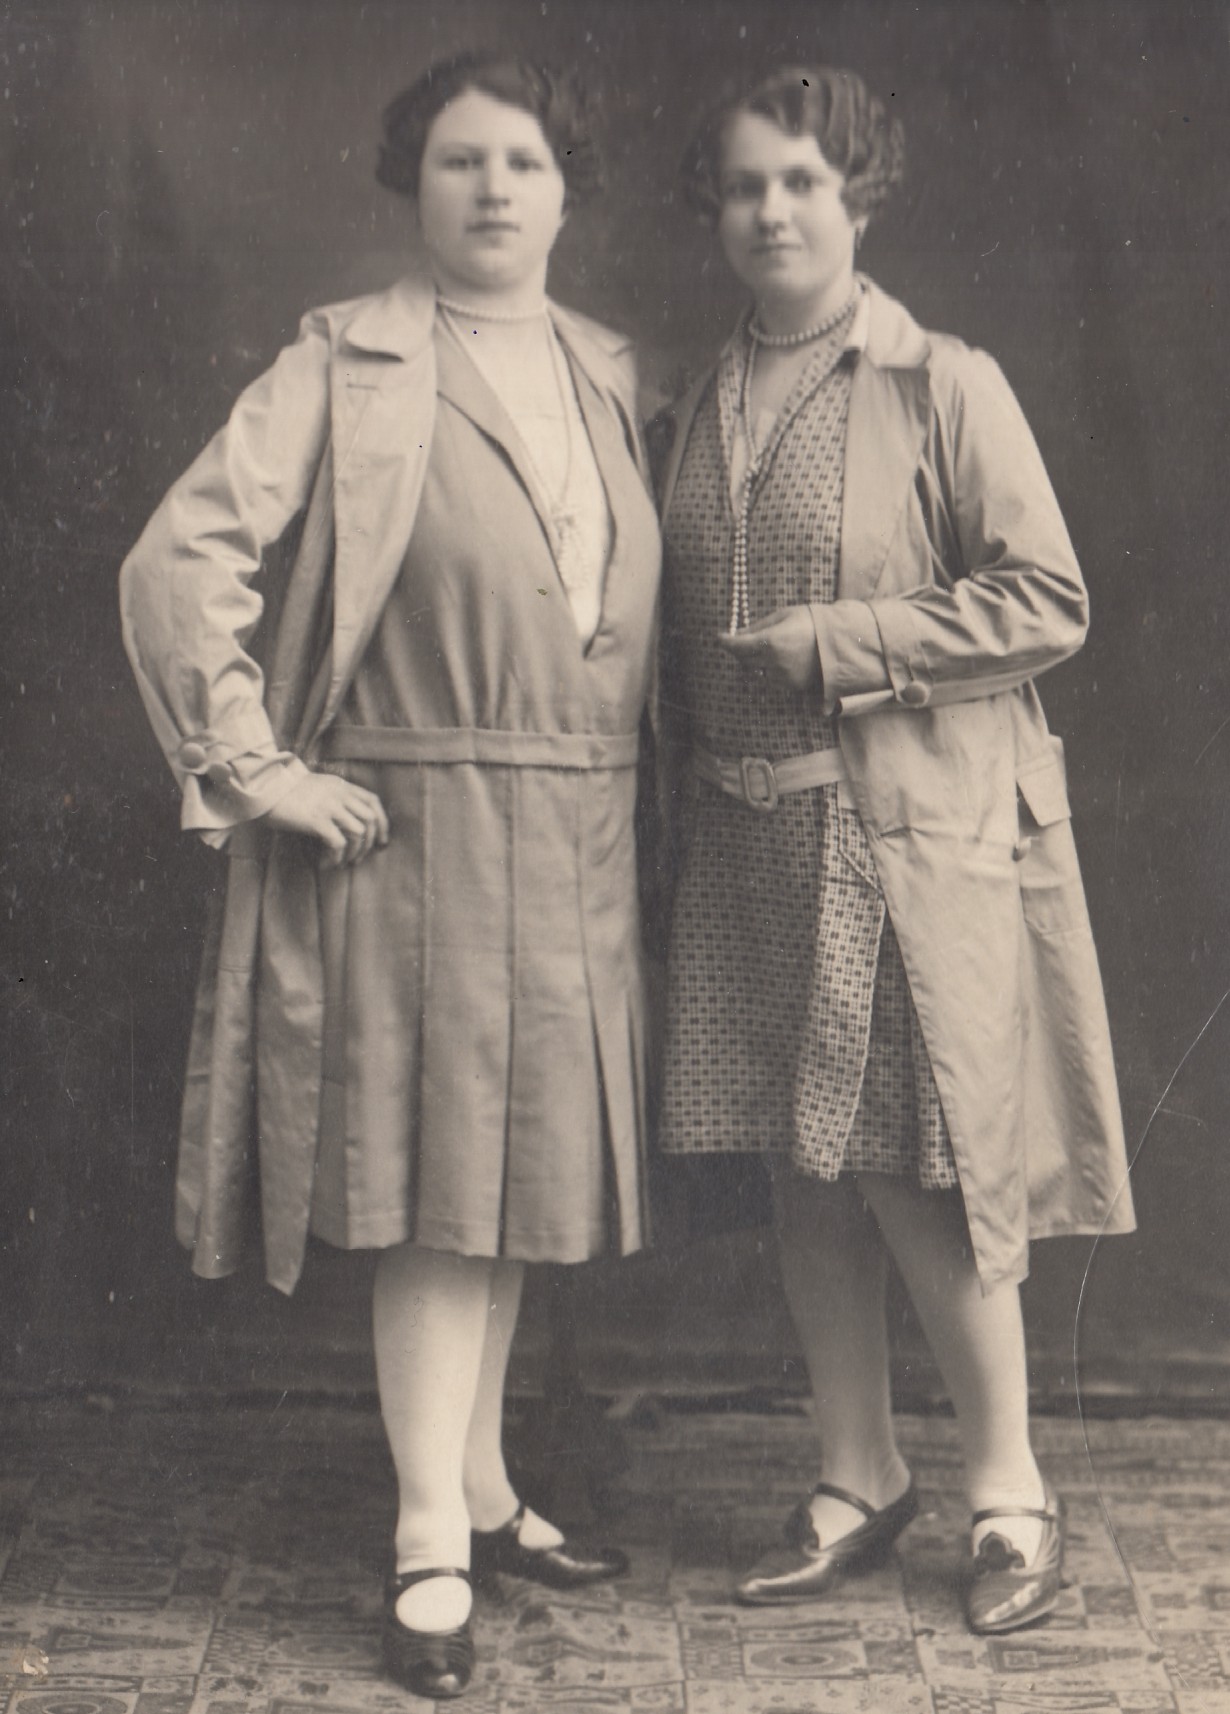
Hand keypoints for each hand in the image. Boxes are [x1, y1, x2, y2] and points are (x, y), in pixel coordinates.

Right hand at [264, 772, 389, 866]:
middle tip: (359, 858)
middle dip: (370, 842)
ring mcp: (329, 806)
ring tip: (342, 862)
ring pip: (359, 832)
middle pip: (371, 819)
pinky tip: (327, 864)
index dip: (383, 822)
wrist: (263, 785)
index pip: (373, 801)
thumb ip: (334, 798)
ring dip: (354, 852)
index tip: (381, 840)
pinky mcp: (317, 819)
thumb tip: (345, 822)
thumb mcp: (317, 787)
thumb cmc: (285, 791)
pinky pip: (338, 842)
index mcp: (341, 785)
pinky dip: (337, 857)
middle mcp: (339, 794)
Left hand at [716, 605, 821, 693]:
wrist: (840, 641)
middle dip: (740, 650)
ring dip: (756, 661)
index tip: (720, 637)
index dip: (726, 641)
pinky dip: (770, 669)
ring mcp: (783, 676)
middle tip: (742, 640)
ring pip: (757, 671)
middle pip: (744, 660)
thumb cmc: (812, 622)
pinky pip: (772, 678)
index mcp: (770, 641)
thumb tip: (738, 634)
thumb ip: (758, 626)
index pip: (737, 646)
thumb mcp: (784, 615)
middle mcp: (774, 662)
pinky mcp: (792, 685)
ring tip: (769, 648)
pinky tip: (783, 658)